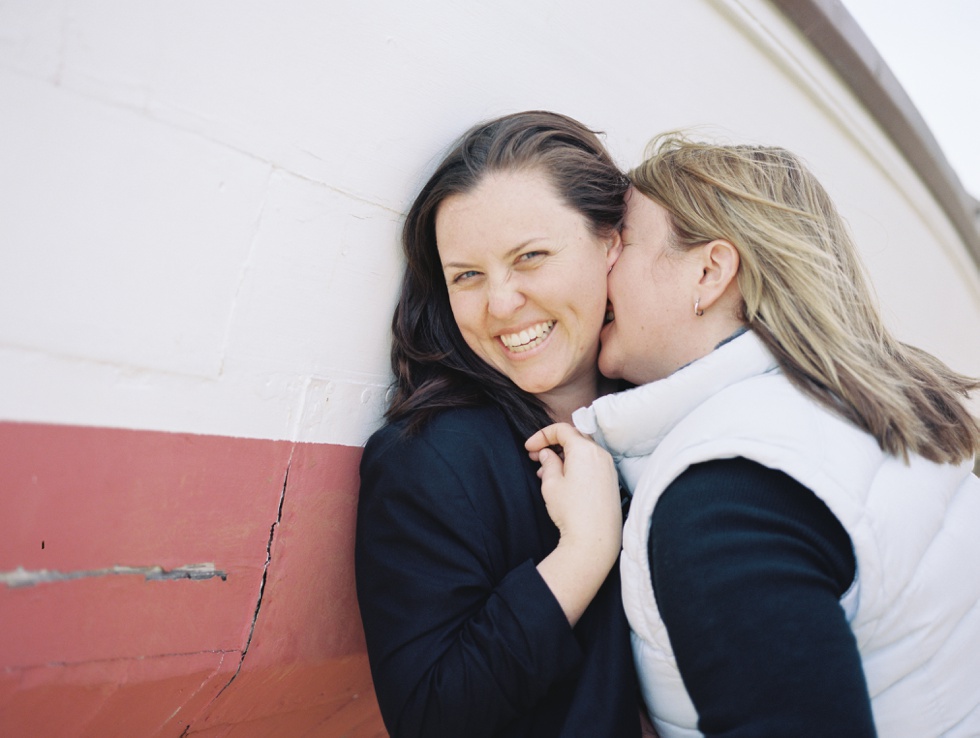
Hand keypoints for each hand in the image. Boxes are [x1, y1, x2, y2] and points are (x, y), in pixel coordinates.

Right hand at [525, 423, 623, 623]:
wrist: (595, 540)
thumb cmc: (572, 511)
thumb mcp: (551, 484)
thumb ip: (548, 462)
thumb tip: (547, 454)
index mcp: (584, 450)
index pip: (562, 429)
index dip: (542, 435)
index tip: (529, 447)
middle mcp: (600, 454)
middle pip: (574, 438)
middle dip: (552, 444)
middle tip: (534, 456)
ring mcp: (608, 468)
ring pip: (582, 452)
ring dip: (563, 456)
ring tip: (544, 471)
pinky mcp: (611, 481)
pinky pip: (591, 464)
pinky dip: (575, 465)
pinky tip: (562, 480)